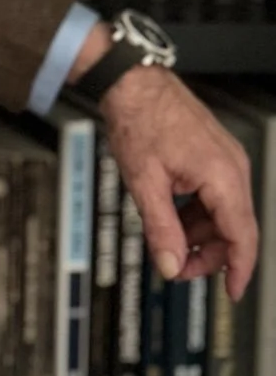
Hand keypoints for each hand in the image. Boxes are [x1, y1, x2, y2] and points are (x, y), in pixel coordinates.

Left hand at [97, 65, 258, 303]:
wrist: (133, 82)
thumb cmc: (139, 119)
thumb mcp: (144, 182)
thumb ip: (161, 228)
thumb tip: (171, 264)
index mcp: (222, 175)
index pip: (243, 235)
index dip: (238, 270)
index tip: (231, 293)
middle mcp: (232, 167)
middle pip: (236, 227)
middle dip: (210, 254)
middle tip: (179, 268)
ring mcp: (226, 158)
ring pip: (225, 212)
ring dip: (201, 233)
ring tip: (169, 242)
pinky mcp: (215, 154)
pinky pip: (216, 194)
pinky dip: (198, 212)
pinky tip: (174, 218)